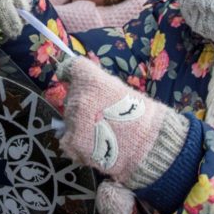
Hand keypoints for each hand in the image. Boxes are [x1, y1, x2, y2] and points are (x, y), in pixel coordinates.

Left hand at [56, 57, 187, 186]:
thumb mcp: (118, 89)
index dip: (68, 73)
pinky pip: (66, 140)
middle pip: (71, 98)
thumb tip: (84, 88)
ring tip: (101, 133)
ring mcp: (72, 120)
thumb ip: (98, 86)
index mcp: (89, 79)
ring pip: (68, 120)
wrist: (147, 141)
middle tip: (101, 116)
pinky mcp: (71, 141)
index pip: (70, 67)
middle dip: (82, 106)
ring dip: (79, 125)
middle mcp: (77, 97)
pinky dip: (76, 143)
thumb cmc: (137, 113)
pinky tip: (92, 145)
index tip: (68, 78)